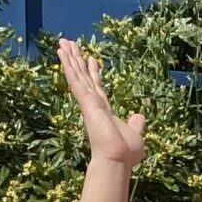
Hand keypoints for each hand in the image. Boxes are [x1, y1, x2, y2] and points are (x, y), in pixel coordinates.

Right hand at [58, 37, 144, 168]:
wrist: (117, 160)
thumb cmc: (125, 152)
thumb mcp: (135, 133)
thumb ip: (136, 123)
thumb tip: (139, 116)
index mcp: (104, 109)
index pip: (97, 86)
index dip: (94, 72)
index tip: (92, 58)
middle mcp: (93, 103)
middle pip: (83, 76)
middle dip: (77, 59)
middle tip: (70, 44)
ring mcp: (88, 101)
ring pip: (76, 74)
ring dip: (69, 57)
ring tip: (62, 42)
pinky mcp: (85, 101)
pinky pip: (75, 79)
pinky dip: (68, 65)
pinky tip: (62, 53)